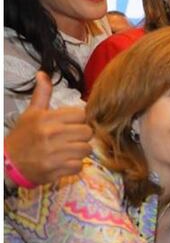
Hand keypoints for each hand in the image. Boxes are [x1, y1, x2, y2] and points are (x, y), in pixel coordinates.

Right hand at [6, 71, 91, 185]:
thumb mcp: (31, 113)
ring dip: (79, 151)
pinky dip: (74, 165)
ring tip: (67, 150)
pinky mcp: (56, 169)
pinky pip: (79, 165)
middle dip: (81, 136)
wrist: (8, 163)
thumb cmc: (23, 136)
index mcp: (47, 119)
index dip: (78, 120)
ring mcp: (54, 153)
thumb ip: (42, 94)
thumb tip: (43, 73)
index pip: (81, 115)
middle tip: (70, 138)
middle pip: (87, 132)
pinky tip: (63, 162)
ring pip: (86, 149)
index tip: (70, 124)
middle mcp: (51, 134)